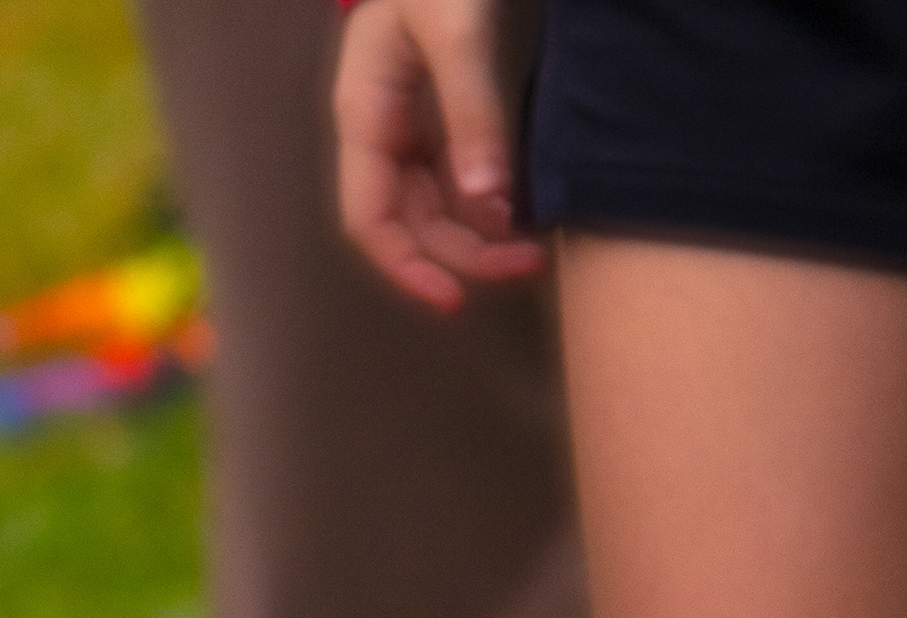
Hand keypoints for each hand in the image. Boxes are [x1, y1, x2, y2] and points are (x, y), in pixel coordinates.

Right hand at [335, 0, 547, 312]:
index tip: (454, 299)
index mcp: (366, 115)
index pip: (370, 219)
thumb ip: (473, 113)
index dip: (406, 267)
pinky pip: (466, 178)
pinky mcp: (448, 116)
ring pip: (443, 208)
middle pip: (413, 223)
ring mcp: (416, 125)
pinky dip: (495, 203)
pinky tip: (530, 208)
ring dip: (485, 237)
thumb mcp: (459, 29)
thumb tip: (491, 205)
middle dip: (466, 254)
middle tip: (532, 262)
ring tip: (540, 246)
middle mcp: (385, 131)